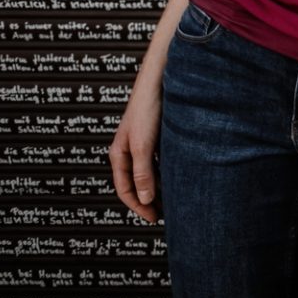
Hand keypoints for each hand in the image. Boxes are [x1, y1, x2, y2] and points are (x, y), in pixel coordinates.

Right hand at [109, 77, 162, 222]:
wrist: (160, 78)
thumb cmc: (148, 108)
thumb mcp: (143, 145)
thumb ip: (143, 173)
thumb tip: (145, 199)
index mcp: (119, 154)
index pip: (125, 189)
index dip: (138, 206)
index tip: (154, 218)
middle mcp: (128, 149)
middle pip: (136, 182)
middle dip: (148, 199)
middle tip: (164, 213)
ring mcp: (141, 141)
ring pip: (148, 171)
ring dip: (157, 185)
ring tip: (173, 198)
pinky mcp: (155, 134)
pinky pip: (158, 159)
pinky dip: (165, 170)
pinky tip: (178, 174)